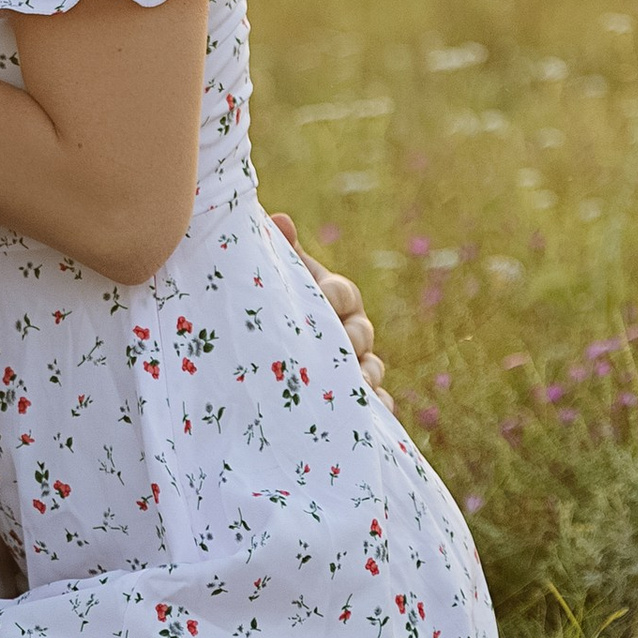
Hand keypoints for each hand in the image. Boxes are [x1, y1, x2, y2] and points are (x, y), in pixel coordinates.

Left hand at [267, 208, 392, 398]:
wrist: (260, 349)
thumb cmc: (271, 304)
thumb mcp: (273, 280)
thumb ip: (279, 253)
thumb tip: (277, 218)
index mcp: (332, 296)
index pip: (341, 292)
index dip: (333, 296)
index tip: (324, 301)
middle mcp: (350, 329)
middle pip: (360, 333)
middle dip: (352, 341)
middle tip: (342, 351)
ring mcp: (357, 363)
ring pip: (371, 368)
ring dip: (366, 377)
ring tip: (357, 387)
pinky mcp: (356, 397)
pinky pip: (376, 405)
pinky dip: (377, 410)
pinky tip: (369, 418)